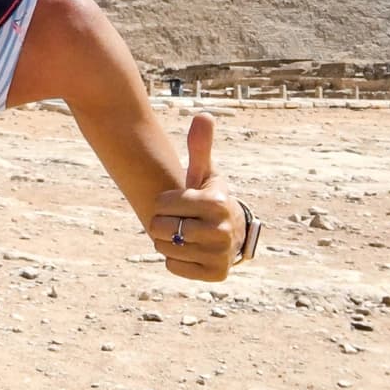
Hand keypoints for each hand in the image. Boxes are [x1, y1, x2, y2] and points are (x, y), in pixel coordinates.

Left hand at [150, 113, 244, 280]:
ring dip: (167, 242)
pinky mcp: (215, 274)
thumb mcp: (204, 173)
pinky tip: (190, 251)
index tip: (177, 201)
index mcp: (216, 202)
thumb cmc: (208, 198)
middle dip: (161, 223)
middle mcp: (222, 230)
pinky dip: (175, 260)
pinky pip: (173, 267)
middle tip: (178, 220)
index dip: (163, 203)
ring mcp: (220, 254)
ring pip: (165, 248)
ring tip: (184, 234)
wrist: (230, 232)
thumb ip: (199, 146)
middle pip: (159, 228)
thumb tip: (203, 115)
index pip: (161, 203)